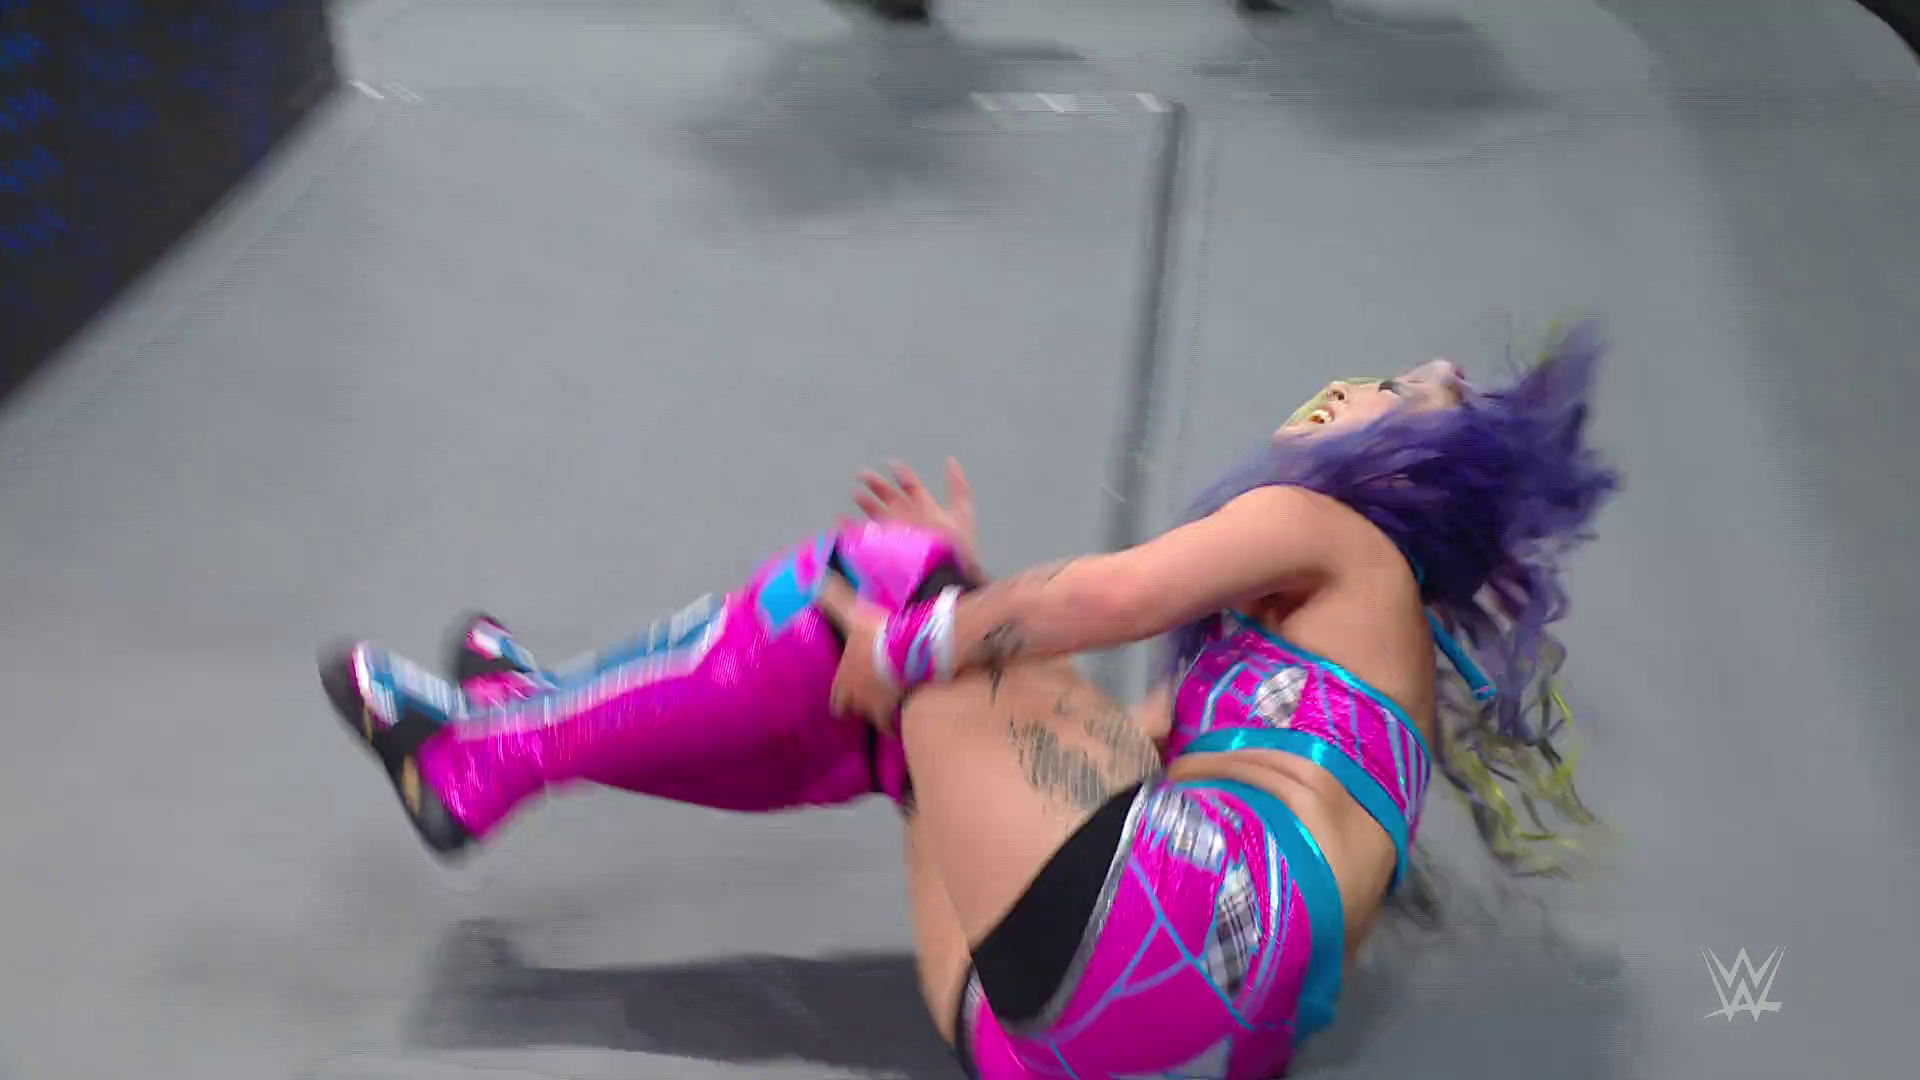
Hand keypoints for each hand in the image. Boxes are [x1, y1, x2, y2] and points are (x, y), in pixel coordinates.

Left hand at [825, 591, 906, 731]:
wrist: (913, 653)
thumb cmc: (880, 636)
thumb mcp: (854, 613)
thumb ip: (834, 599)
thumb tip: (813, 579)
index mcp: (845, 681)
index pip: (836, 700)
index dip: (841, 696)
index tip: (847, 695)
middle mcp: (859, 701)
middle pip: (854, 712)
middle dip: (861, 706)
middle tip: (872, 697)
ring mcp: (881, 711)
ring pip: (878, 719)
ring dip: (884, 711)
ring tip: (896, 701)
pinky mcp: (903, 714)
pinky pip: (900, 724)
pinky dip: (904, 720)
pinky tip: (913, 710)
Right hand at [850, 458, 981, 577]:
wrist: (944, 583)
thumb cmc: (954, 549)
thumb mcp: (961, 515)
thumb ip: (958, 488)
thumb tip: (952, 460)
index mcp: (925, 510)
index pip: (911, 487)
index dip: (902, 474)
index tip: (890, 464)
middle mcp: (909, 521)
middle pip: (890, 498)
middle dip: (877, 485)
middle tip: (861, 474)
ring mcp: (896, 537)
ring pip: (877, 515)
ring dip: (865, 503)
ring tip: (854, 494)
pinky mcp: (883, 553)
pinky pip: (863, 538)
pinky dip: (850, 529)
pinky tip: (841, 520)